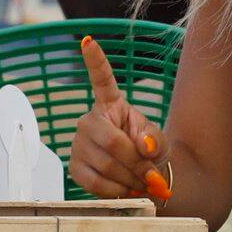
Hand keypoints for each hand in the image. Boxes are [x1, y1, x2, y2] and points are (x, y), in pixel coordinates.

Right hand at [69, 34, 170, 202]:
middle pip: (113, 143)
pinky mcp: (74, 168)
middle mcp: (89, 121)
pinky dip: (117, 190)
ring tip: (143, 183)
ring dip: (131, 180)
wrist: (142, 177)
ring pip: (107, 166)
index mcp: (111, 105)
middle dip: (137, 164)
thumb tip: (144, 147)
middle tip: (153, 176)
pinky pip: (95, 183)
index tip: (88, 40)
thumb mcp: (158, 142)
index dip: (95, 61)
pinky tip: (127, 188)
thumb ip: (155, 141)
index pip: (101, 80)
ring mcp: (78, 144)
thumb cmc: (148, 152)